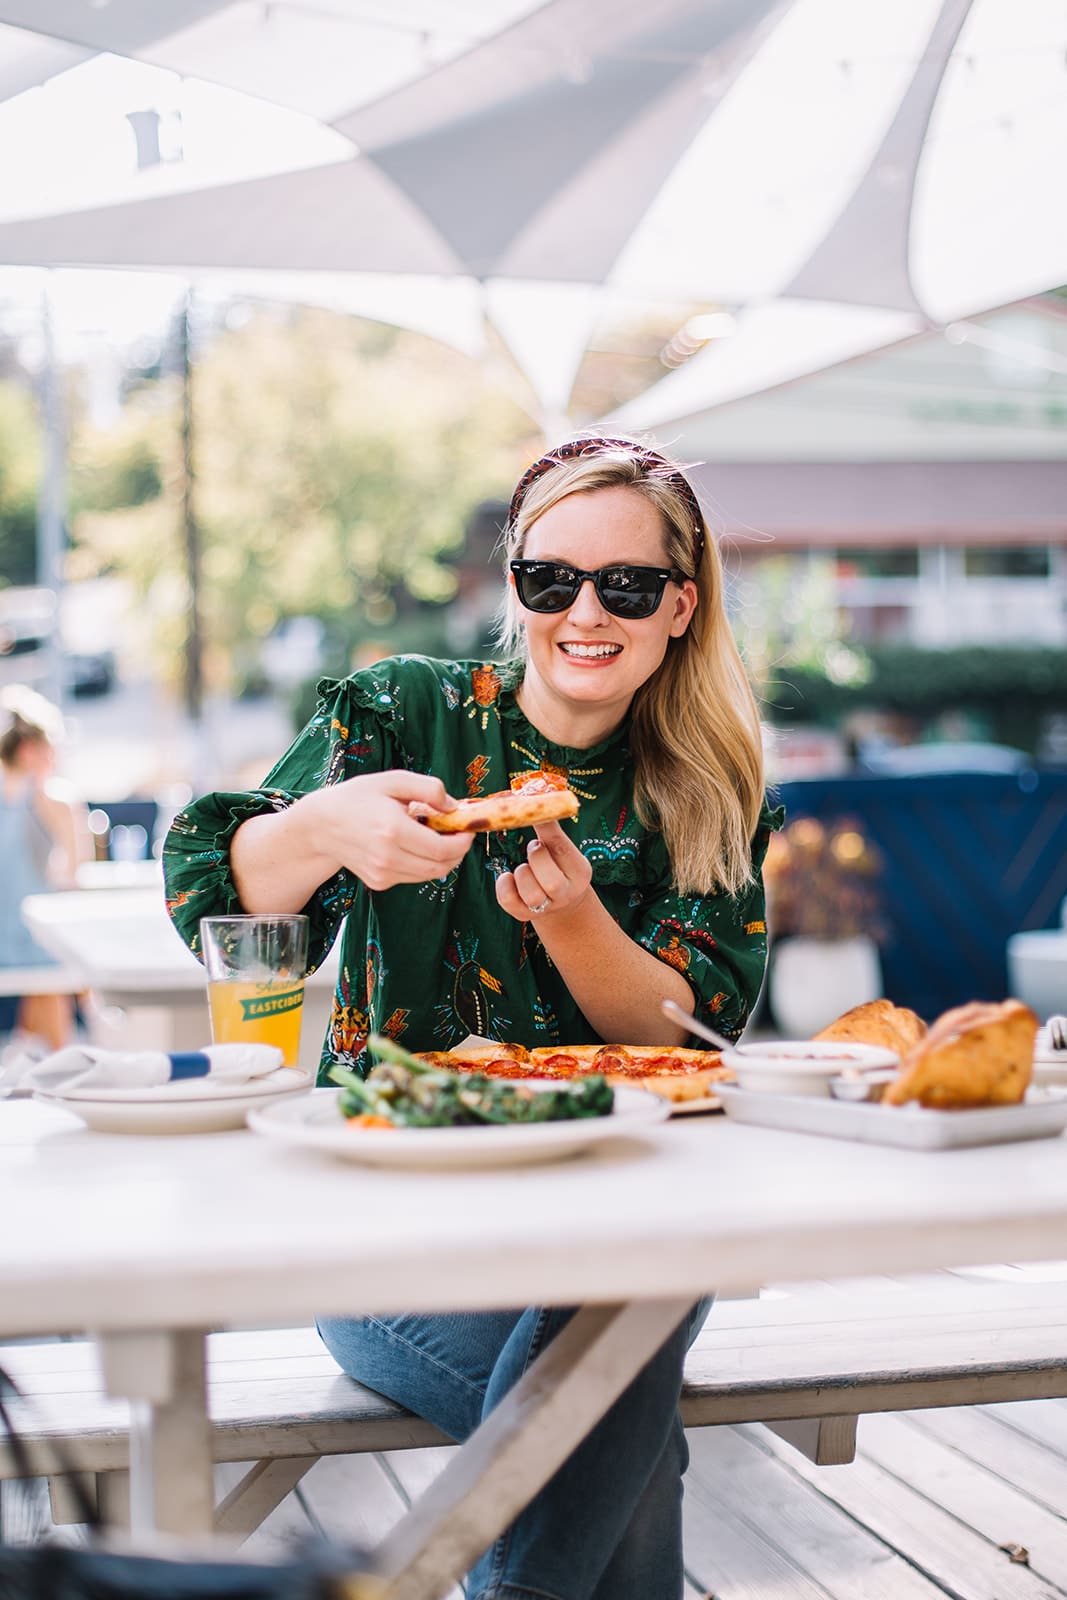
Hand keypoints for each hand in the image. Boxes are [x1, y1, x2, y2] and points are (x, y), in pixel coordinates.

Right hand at [298, 771, 474, 890]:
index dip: (463, 842)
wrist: (321, 825)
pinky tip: (415, 845)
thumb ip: (429, 788)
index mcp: (393, 830)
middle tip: (459, 834)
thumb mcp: (393, 780)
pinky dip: (424, 864)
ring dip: (443, 859)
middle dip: (458, 852)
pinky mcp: (379, 882)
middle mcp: (388, 857)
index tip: (467, 829)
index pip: (444, 849)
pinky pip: (414, 877)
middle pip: (441, 867)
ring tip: (438, 837)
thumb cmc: (357, 798)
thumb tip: (454, 806)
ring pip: (430, 875)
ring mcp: (383, 873)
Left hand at [495, 820, 593, 922]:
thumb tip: (536, 797)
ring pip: (531, 894)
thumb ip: (551, 832)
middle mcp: (566, 893)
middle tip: (533, 848)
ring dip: (522, 873)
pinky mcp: (523, 914)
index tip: (536, 815)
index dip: (547, 830)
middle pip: (551, 882)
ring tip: (525, 867)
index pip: (563, 849)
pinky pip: (508, 900)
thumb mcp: (562, 851)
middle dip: (536, 859)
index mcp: (580, 872)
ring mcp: (545, 907)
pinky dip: (504, 884)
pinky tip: (509, 877)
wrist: (562, 902)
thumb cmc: (558, 867)